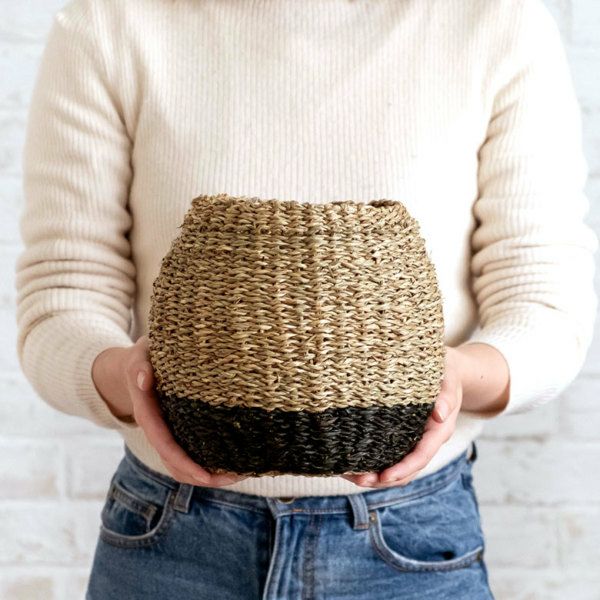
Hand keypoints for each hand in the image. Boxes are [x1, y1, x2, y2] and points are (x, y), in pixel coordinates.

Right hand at [92, 335, 246, 487]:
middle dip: (202, 476)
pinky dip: (206, 464)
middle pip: (175, 462)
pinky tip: (230, 464)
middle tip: (234, 478)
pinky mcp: (176, 432)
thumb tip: (145, 380)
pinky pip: (188, 455)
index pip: (163, 443)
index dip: (183, 461)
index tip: (205, 475)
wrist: (135, 366)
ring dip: (208, 475)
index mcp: (147, 412)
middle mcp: (156, 428)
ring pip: (181, 465)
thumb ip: (140, 366)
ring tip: (238, 476)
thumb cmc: (143, 357)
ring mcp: (166, 433)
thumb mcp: (139, 355)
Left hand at [340, 345, 463, 488]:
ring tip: (350, 475)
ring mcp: (417, 440)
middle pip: (408, 469)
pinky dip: (375, 462)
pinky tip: (354, 461)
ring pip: (398, 466)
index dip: (403, 469)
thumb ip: (445, 395)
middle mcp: (428, 440)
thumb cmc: (446, 372)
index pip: (421, 456)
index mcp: (439, 431)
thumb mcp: (447, 379)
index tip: (384, 476)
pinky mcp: (405, 436)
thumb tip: (440, 414)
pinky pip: (392, 455)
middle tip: (358, 480)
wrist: (450, 371)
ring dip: (376, 475)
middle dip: (384, 478)